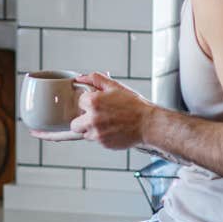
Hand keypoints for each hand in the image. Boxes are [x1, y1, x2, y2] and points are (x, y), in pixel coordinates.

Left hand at [32, 72, 152, 149]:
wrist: (148, 124)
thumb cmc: (134, 106)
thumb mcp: (115, 86)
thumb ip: (95, 79)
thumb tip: (80, 77)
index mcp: (93, 102)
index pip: (79, 103)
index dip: (87, 102)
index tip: (96, 103)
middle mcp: (92, 119)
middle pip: (74, 124)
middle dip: (82, 120)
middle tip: (95, 117)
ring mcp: (97, 134)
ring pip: (84, 134)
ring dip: (91, 129)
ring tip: (106, 123)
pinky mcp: (103, 144)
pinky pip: (96, 141)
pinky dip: (101, 136)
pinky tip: (112, 130)